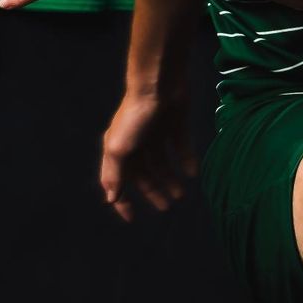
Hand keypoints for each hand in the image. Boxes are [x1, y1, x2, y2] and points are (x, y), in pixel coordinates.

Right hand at [100, 85, 197, 220]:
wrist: (159, 83)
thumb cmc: (135, 116)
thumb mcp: (119, 149)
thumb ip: (115, 175)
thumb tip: (110, 199)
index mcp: (118, 150)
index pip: (118, 181)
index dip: (123, 201)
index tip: (132, 218)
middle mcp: (136, 143)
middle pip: (144, 174)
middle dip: (154, 191)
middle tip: (167, 206)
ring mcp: (156, 134)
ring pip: (162, 163)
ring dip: (170, 179)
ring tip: (181, 194)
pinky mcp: (175, 124)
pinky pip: (181, 147)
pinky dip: (186, 160)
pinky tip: (192, 173)